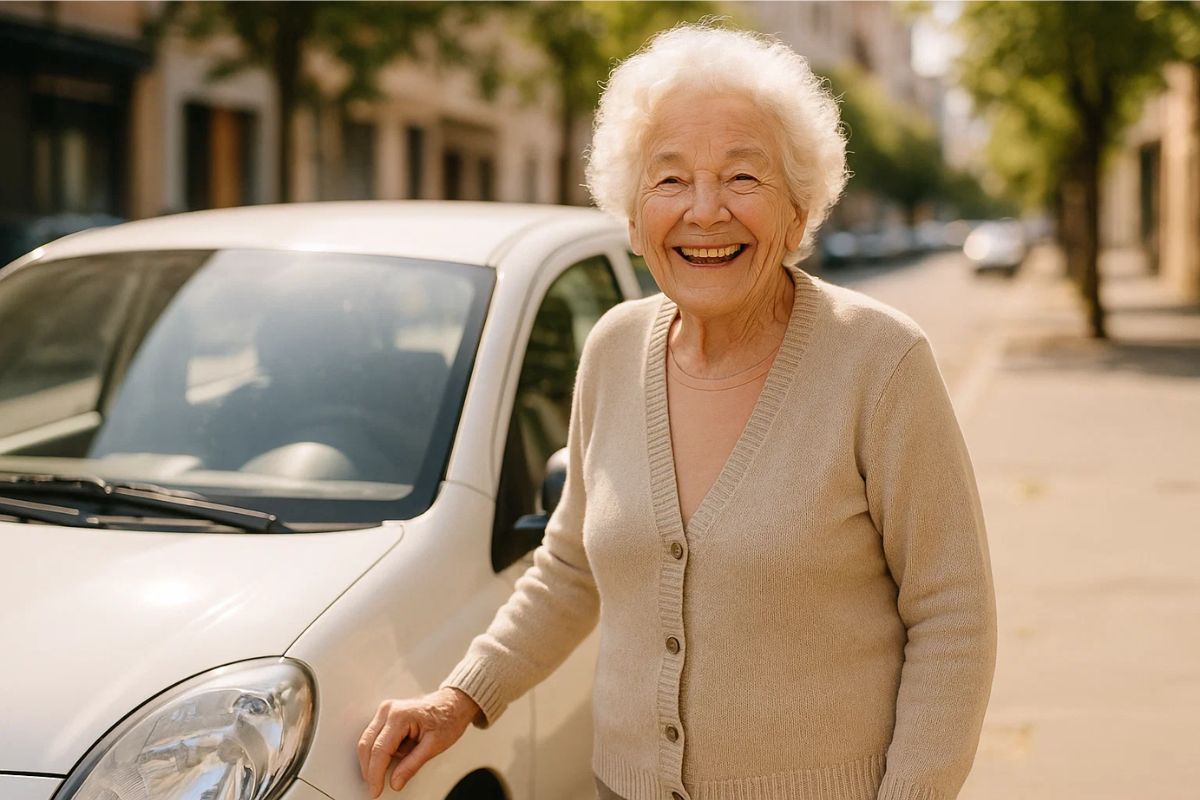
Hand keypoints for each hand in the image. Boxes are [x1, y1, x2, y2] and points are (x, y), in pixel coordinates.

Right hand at [357, 687, 481, 797]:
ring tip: (394, 767)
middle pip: (366, 745)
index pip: (379, 750)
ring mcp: (385, 711)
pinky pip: (374, 738)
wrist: (453, 704)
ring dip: (374, 760)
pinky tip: (393, 757)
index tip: (376, 790)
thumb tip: (395, 781)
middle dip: (370, 769)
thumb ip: (412, 765)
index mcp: (399, 716)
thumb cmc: (447, 718)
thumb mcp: (434, 745)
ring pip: (367, 742)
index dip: (375, 774)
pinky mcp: (386, 716)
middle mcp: (388, 710)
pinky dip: (379, 752)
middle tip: (377, 787)